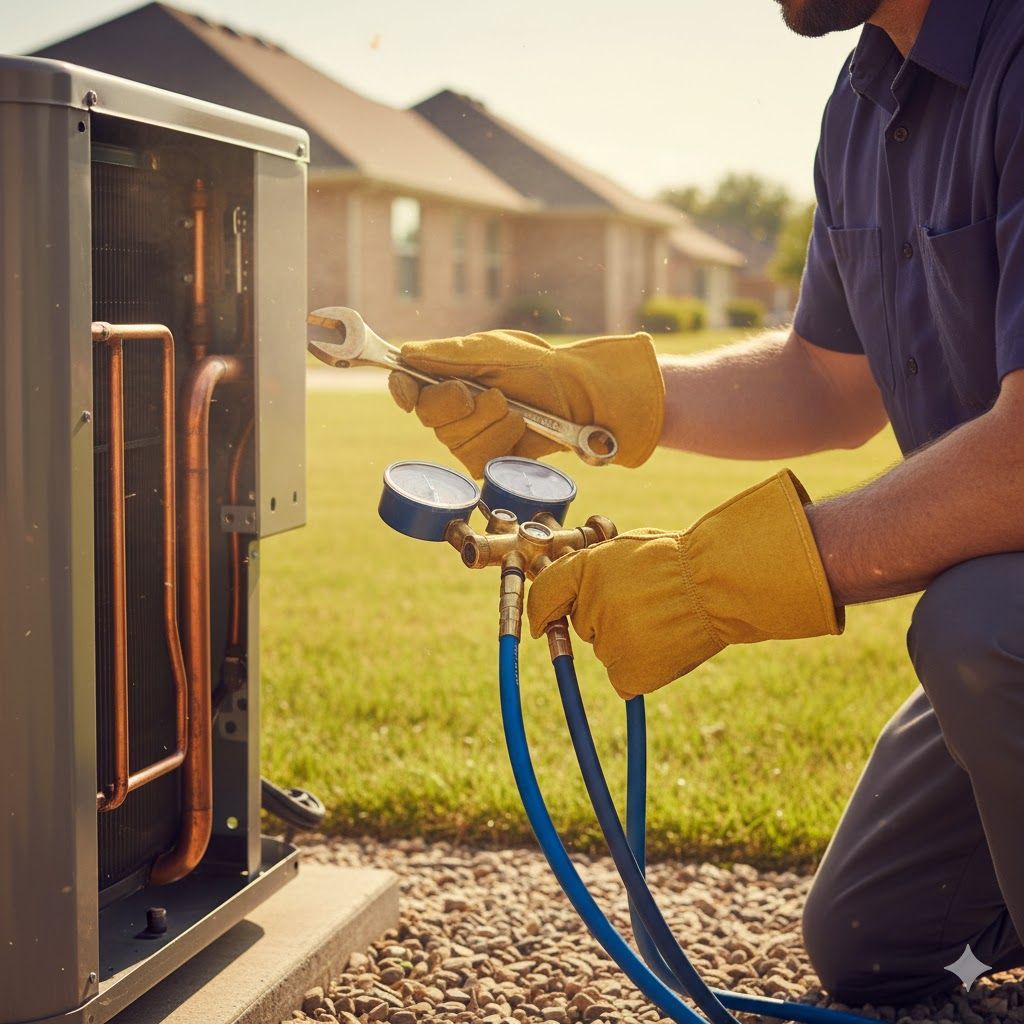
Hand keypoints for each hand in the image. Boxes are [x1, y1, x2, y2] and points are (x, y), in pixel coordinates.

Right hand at [388, 329, 663, 477]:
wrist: (577, 394)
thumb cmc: (535, 366)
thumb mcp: (490, 349)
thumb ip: (446, 354)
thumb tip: (406, 354)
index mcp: (445, 376)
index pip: (406, 385)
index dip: (401, 390)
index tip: (407, 393)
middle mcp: (450, 410)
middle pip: (428, 416)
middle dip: (463, 403)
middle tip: (495, 392)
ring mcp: (467, 438)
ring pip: (455, 439)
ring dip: (491, 420)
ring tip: (515, 407)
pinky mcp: (486, 462)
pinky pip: (477, 458)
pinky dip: (503, 439)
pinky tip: (520, 427)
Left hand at [526, 470, 842, 697]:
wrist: (721, 584)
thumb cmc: (679, 561)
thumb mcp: (626, 549)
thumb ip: (592, 569)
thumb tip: (563, 595)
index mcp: (585, 569)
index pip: (545, 593)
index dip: (542, 608)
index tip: (542, 622)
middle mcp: (588, 606)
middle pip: (583, 622)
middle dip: (604, 615)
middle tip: (644, 601)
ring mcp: (607, 641)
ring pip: (607, 649)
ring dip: (627, 641)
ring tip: (664, 619)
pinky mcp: (628, 673)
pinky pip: (623, 677)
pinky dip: (640, 669)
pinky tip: (666, 646)